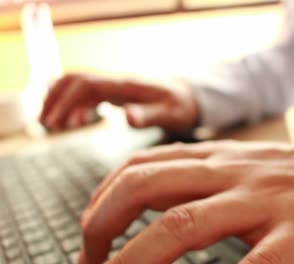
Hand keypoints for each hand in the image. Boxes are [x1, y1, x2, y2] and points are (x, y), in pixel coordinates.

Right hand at [40, 73, 197, 131]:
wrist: (189, 97)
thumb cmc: (180, 106)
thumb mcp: (170, 114)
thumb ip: (149, 115)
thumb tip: (127, 118)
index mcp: (126, 85)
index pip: (87, 83)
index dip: (67, 100)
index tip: (56, 122)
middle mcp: (116, 81)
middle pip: (75, 79)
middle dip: (56, 97)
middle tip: (46, 123)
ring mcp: (114, 85)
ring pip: (78, 84)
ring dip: (61, 99)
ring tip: (52, 124)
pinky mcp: (115, 92)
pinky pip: (87, 92)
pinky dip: (74, 104)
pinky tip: (75, 121)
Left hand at [79, 141, 293, 263]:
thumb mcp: (241, 167)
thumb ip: (198, 176)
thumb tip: (149, 198)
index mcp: (218, 158)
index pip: (142, 164)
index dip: (103, 196)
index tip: (91, 230)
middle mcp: (232, 174)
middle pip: (147, 186)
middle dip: (102, 223)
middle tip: (89, 259)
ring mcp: (262, 203)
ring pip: (182, 224)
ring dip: (136, 259)